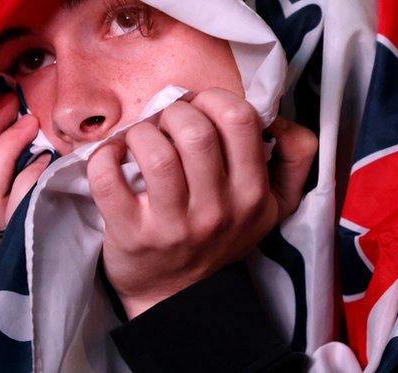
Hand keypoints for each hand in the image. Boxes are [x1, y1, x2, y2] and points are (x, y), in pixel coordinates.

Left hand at [86, 87, 317, 319]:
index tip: (200, 107)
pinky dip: (104, 156)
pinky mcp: (133, 235)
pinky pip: (109, 179)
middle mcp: (217, 210)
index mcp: (252, 194)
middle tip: (166, 124)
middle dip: (174, 112)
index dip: (214, 99)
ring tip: (141, 140)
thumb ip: (293, 158)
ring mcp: (174, 225)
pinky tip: (112, 157)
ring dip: (141, 133)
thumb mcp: (273, 204)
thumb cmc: (221, 236)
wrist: (177, 297)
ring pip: (155, 152)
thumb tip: (275, 117)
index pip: (240, 119)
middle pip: (195, 130)